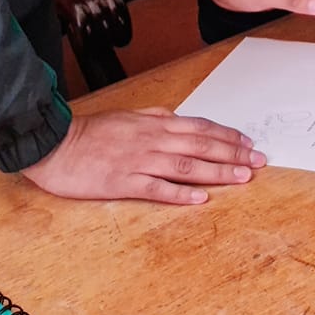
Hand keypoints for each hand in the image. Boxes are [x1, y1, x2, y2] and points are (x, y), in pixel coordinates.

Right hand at [23, 107, 264, 204]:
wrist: (54, 144)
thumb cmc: (89, 132)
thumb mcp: (127, 116)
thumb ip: (154, 116)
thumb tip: (177, 117)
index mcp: (154, 124)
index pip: (200, 128)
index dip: (227, 135)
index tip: (249, 143)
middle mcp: (152, 141)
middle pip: (201, 146)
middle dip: (234, 154)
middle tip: (259, 161)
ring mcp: (139, 162)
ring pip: (186, 166)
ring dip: (217, 171)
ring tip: (243, 177)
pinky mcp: (124, 183)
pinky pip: (157, 188)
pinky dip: (181, 193)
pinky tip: (201, 199)